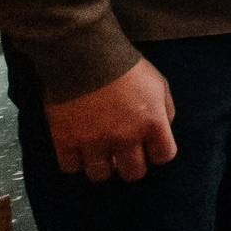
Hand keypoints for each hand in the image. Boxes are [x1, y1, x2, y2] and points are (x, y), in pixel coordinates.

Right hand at [46, 57, 176, 182]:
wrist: (85, 55)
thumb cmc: (125, 66)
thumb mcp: (158, 84)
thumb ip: (165, 110)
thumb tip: (163, 129)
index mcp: (152, 122)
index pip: (164, 156)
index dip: (157, 153)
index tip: (149, 148)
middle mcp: (126, 137)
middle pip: (133, 173)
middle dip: (130, 166)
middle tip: (122, 155)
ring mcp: (95, 141)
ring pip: (100, 175)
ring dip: (101, 167)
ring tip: (98, 154)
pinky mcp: (66, 140)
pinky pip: (70, 168)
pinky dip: (73, 162)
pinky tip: (76, 149)